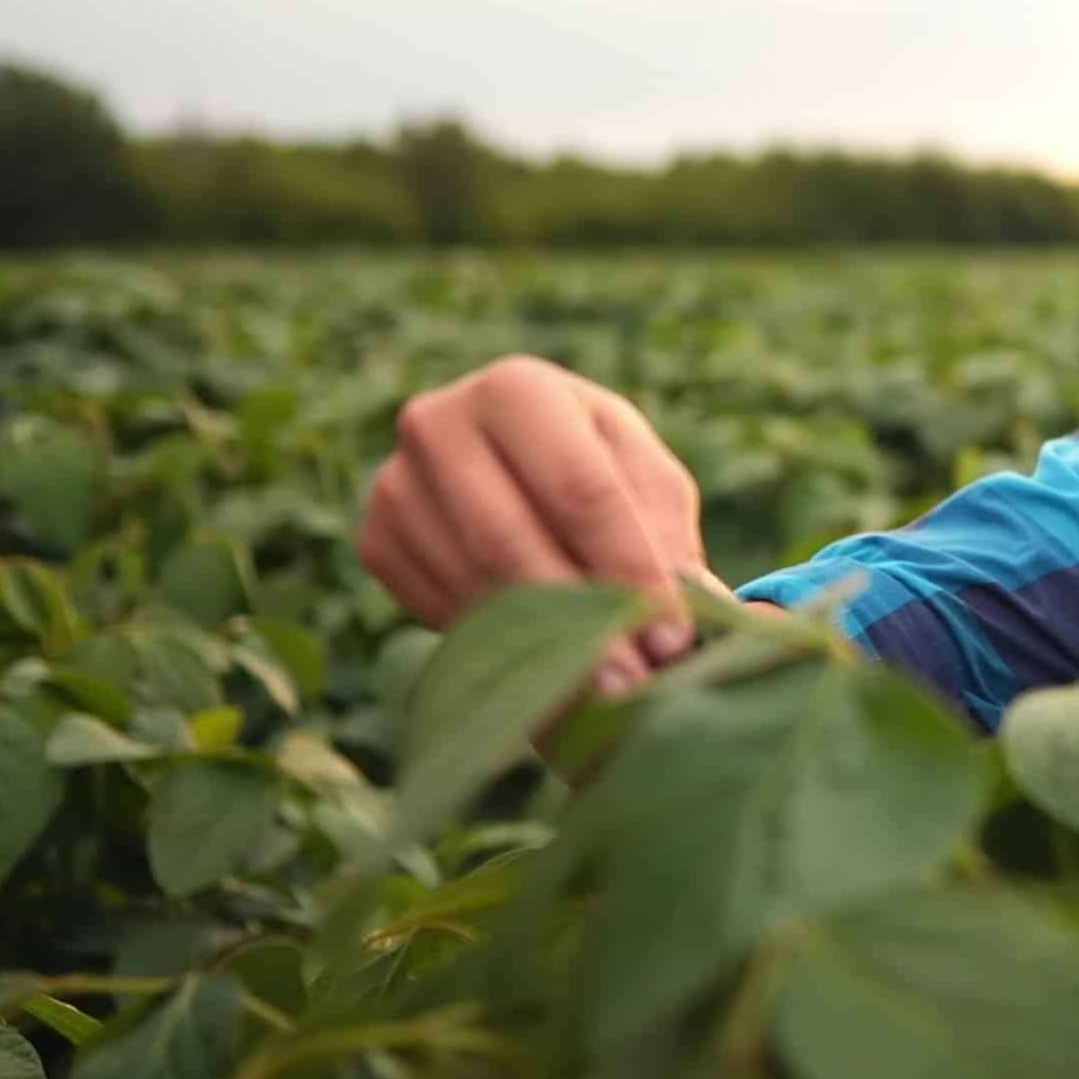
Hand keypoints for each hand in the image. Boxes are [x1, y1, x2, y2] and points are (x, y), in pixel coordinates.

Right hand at [359, 355, 708, 699]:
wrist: (513, 466)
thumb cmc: (600, 468)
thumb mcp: (647, 481)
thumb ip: (668, 537)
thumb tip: (701, 608)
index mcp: (517, 389)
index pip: (577, 488)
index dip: (629, 566)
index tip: (674, 633)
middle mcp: (437, 424)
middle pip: (508, 539)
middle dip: (578, 619)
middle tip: (635, 683)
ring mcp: (396, 483)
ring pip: (469, 580)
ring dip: (540, 645)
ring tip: (607, 689)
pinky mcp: (376, 539)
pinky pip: (438, 604)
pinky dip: (497, 642)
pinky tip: (546, 662)